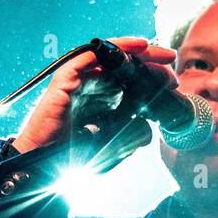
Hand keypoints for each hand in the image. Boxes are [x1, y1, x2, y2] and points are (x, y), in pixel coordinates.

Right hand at [13, 36, 177, 152]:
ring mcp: (76, 84)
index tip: (173, 82)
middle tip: (171, 61)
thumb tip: (151, 126)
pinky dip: (111, 48)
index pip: (129, 83)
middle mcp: (89, 89)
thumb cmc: (73, 161)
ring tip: (159, 53)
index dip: (151, 78)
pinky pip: (88, 57)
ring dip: (135, 52)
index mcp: (101, 103)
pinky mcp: (64, 82)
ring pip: (108, 57)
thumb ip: (132, 135)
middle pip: (121, 66)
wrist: (44, 170)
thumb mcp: (114, 147)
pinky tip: (135, 47)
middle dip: (148, 62)